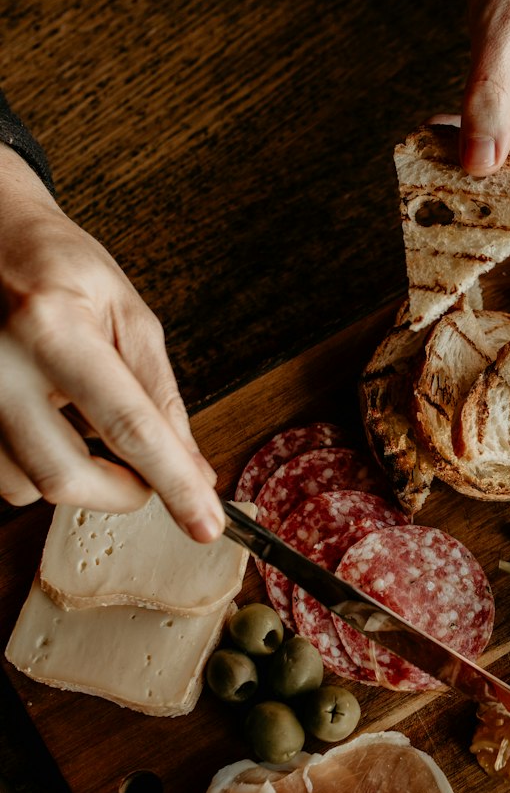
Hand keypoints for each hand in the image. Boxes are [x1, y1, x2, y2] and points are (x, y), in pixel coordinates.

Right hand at [0, 145, 223, 539]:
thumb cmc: (58, 267)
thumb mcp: (125, 313)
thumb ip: (160, 393)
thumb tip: (192, 466)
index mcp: (53, 327)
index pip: (129, 425)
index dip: (173, 483)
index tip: (206, 525)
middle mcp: (0, 365)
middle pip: (64, 475)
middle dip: (121, 494)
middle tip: (148, 478)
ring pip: (27, 485)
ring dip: (76, 478)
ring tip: (87, 425)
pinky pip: (1, 476)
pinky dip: (39, 467)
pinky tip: (51, 425)